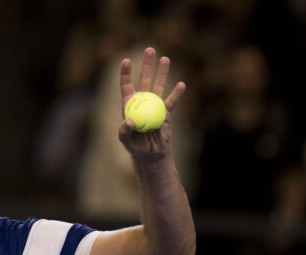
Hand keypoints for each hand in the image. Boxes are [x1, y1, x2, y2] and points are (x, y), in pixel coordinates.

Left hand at [119, 47, 185, 162]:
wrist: (151, 154)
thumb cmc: (135, 147)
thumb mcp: (126, 141)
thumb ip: (124, 131)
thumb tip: (128, 120)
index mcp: (129, 104)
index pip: (126, 85)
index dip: (126, 73)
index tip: (127, 60)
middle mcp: (142, 101)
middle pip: (145, 80)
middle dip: (147, 65)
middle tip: (150, 49)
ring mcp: (155, 105)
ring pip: (159, 86)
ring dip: (162, 73)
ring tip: (165, 58)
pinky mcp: (166, 113)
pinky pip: (171, 102)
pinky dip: (176, 94)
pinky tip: (181, 84)